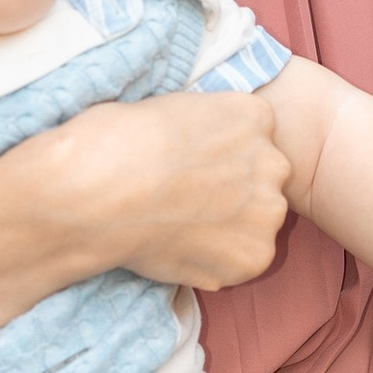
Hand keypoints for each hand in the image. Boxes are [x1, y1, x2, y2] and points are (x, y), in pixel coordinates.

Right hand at [35, 94, 290, 292]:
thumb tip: (199, 152)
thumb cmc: (117, 140)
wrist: (99, 191)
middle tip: (186, 202)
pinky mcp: (254, 256)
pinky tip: (180, 249)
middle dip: (232, 192)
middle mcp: (273, 162)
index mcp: (255, 115)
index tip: (190, 166)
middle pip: (262, 181)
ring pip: (256, 224)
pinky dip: (215, 263)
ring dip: (228, 230)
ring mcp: (267, 211)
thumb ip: (203, 130)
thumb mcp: (171, 109)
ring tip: (180, 228)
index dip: (219, 155)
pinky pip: (242, 263)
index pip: (253, 138)